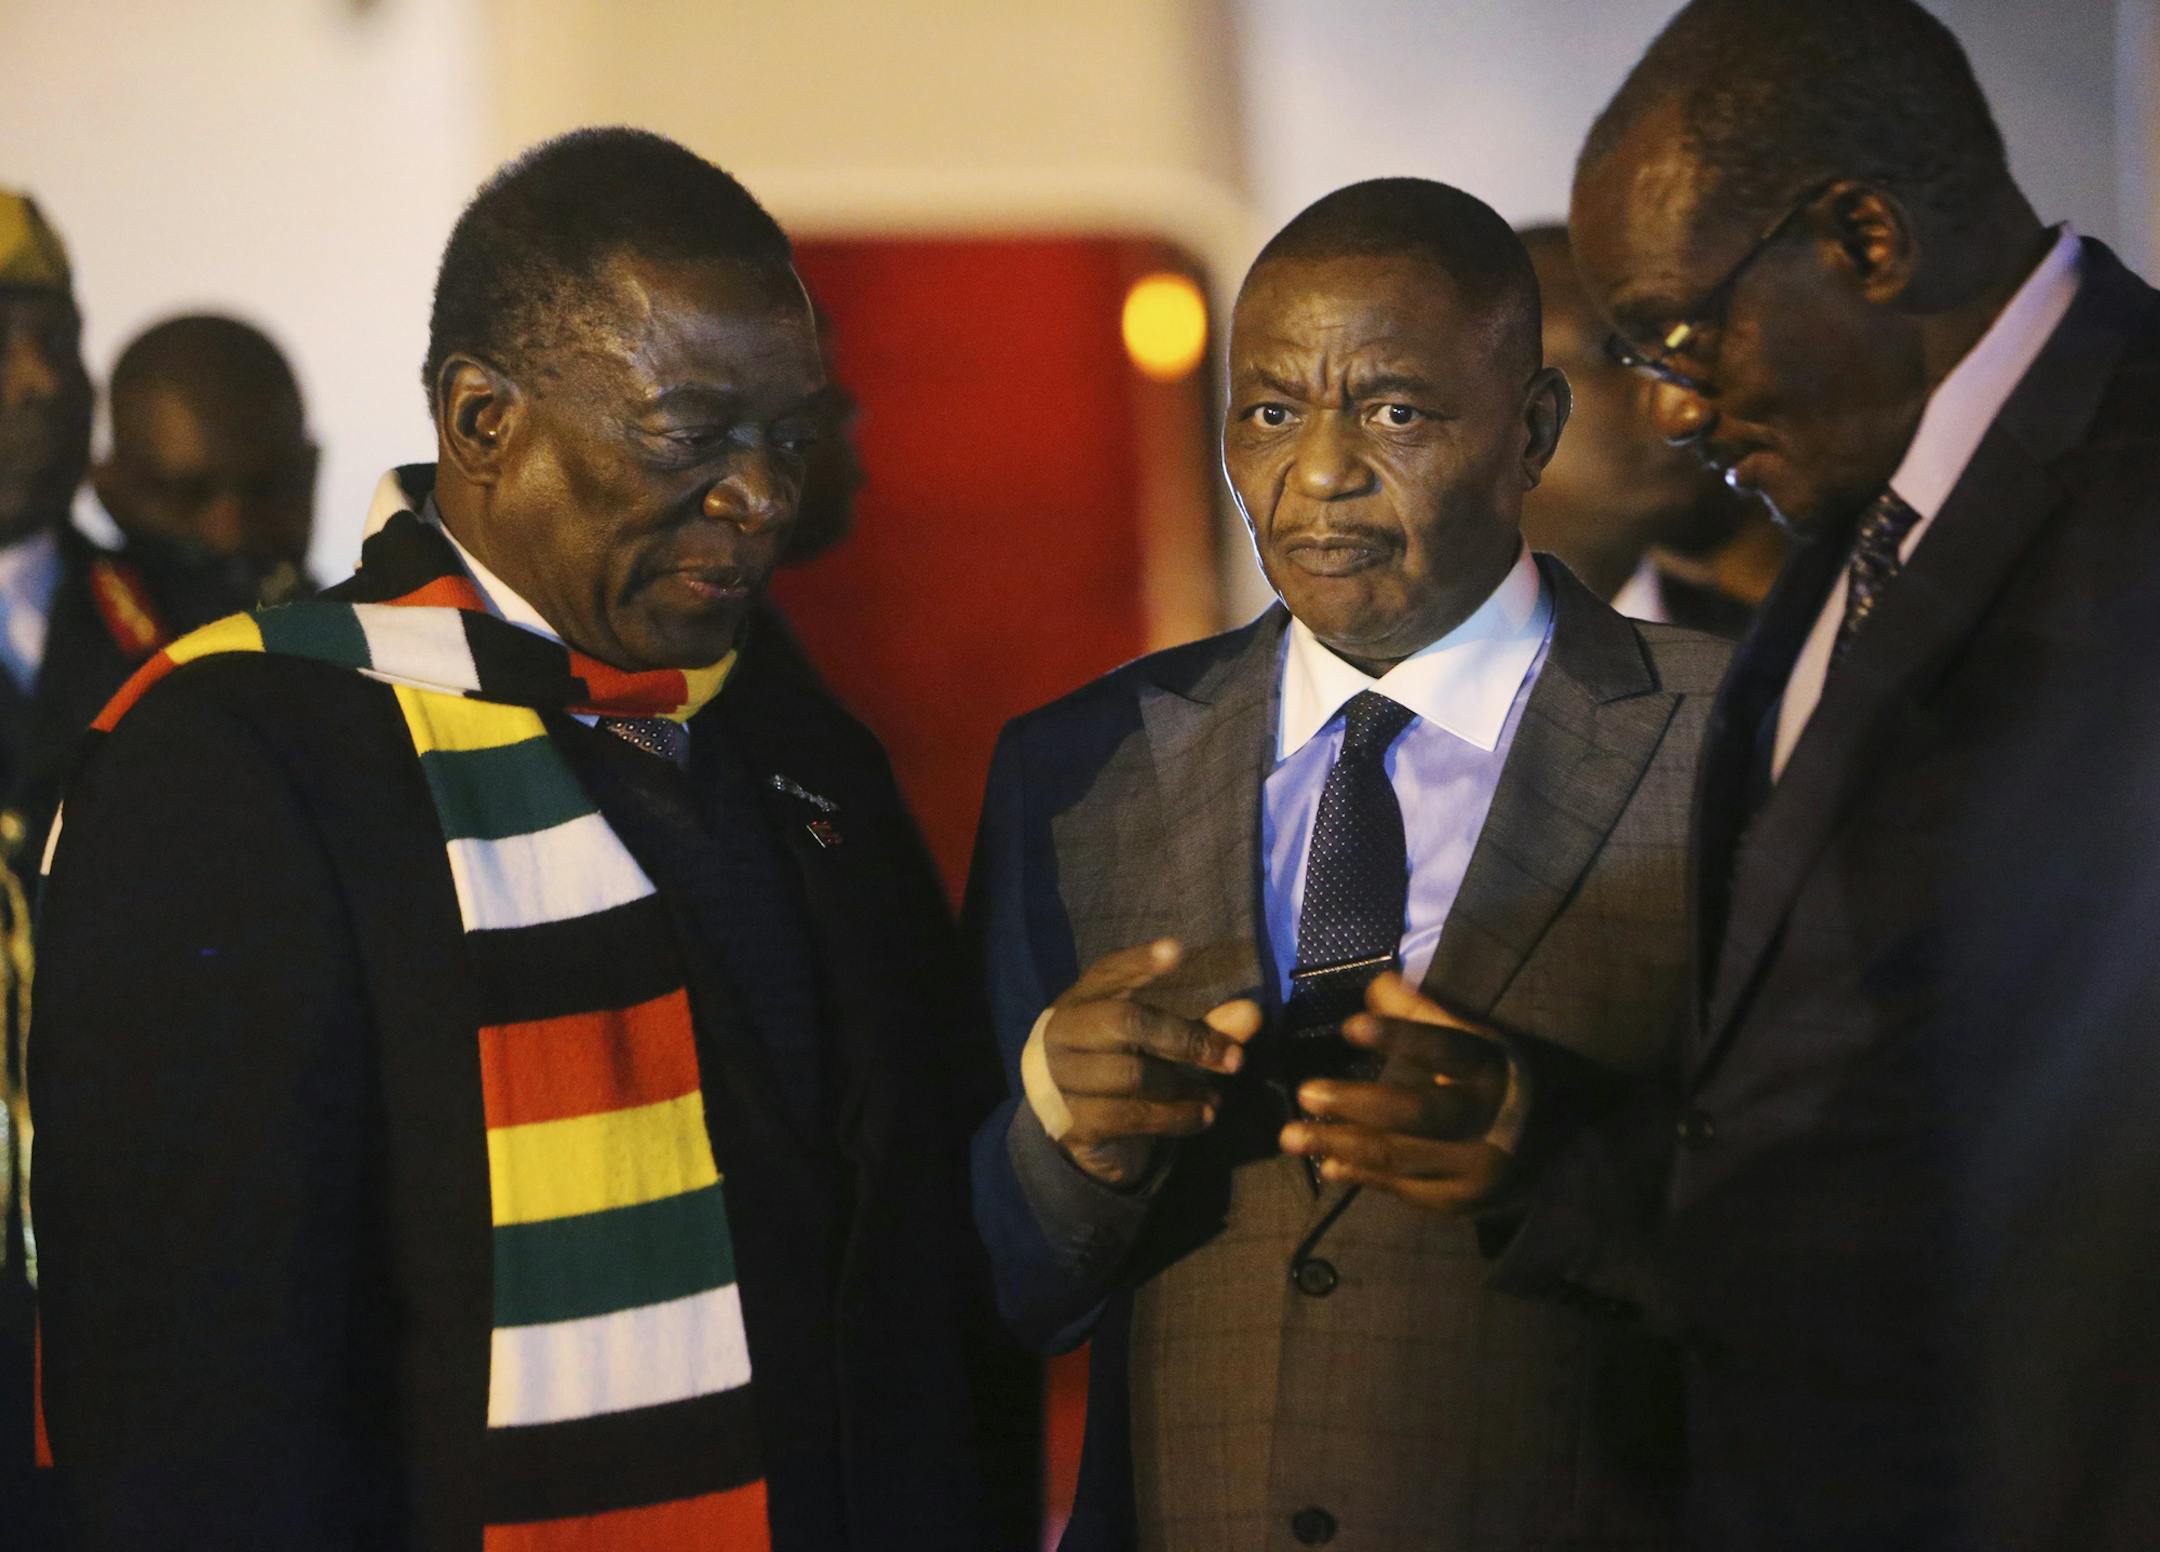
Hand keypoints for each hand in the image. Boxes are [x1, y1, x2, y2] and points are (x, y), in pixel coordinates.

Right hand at [1043, 938, 1261, 1185]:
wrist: (1083, 1131)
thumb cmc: (1125, 1069)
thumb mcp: (1162, 1045)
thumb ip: (1205, 1028)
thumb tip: (1252, 1014)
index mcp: (1083, 1000)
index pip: (1109, 971)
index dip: (1140, 962)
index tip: (1177, 950)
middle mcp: (1062, 1032)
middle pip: (1126, 1020)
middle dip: (1186, 1039)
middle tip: (1234, 1060)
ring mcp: (1061, 1078)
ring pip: (1132, 1074)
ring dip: (1185, 1086)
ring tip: (1216, 1098)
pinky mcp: (1074, 1121)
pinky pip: (1131, 1116)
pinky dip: (1176, 1117)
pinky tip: (1201, 1118)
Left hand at [1277, 972, 1511, 1211]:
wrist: (1552, 1145)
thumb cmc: (1493, 1079)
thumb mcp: (1473, 1040)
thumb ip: (1423, 1013)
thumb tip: (1376, 983)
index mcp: (1490, 1068)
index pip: (1445, 1049)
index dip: (1400, 1036)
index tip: (1349, 1026)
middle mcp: (1488, 1120)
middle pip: (1418, 1112)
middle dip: (1356, 1104)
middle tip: (1305, 1092)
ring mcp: (1475, 1168)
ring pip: (1402, 1157)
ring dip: (1341, 1146)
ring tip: (1290, 1136)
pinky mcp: (1460, 1201)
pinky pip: (1403, 1190)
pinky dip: (1362, 1177)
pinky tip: (1327, 1165)